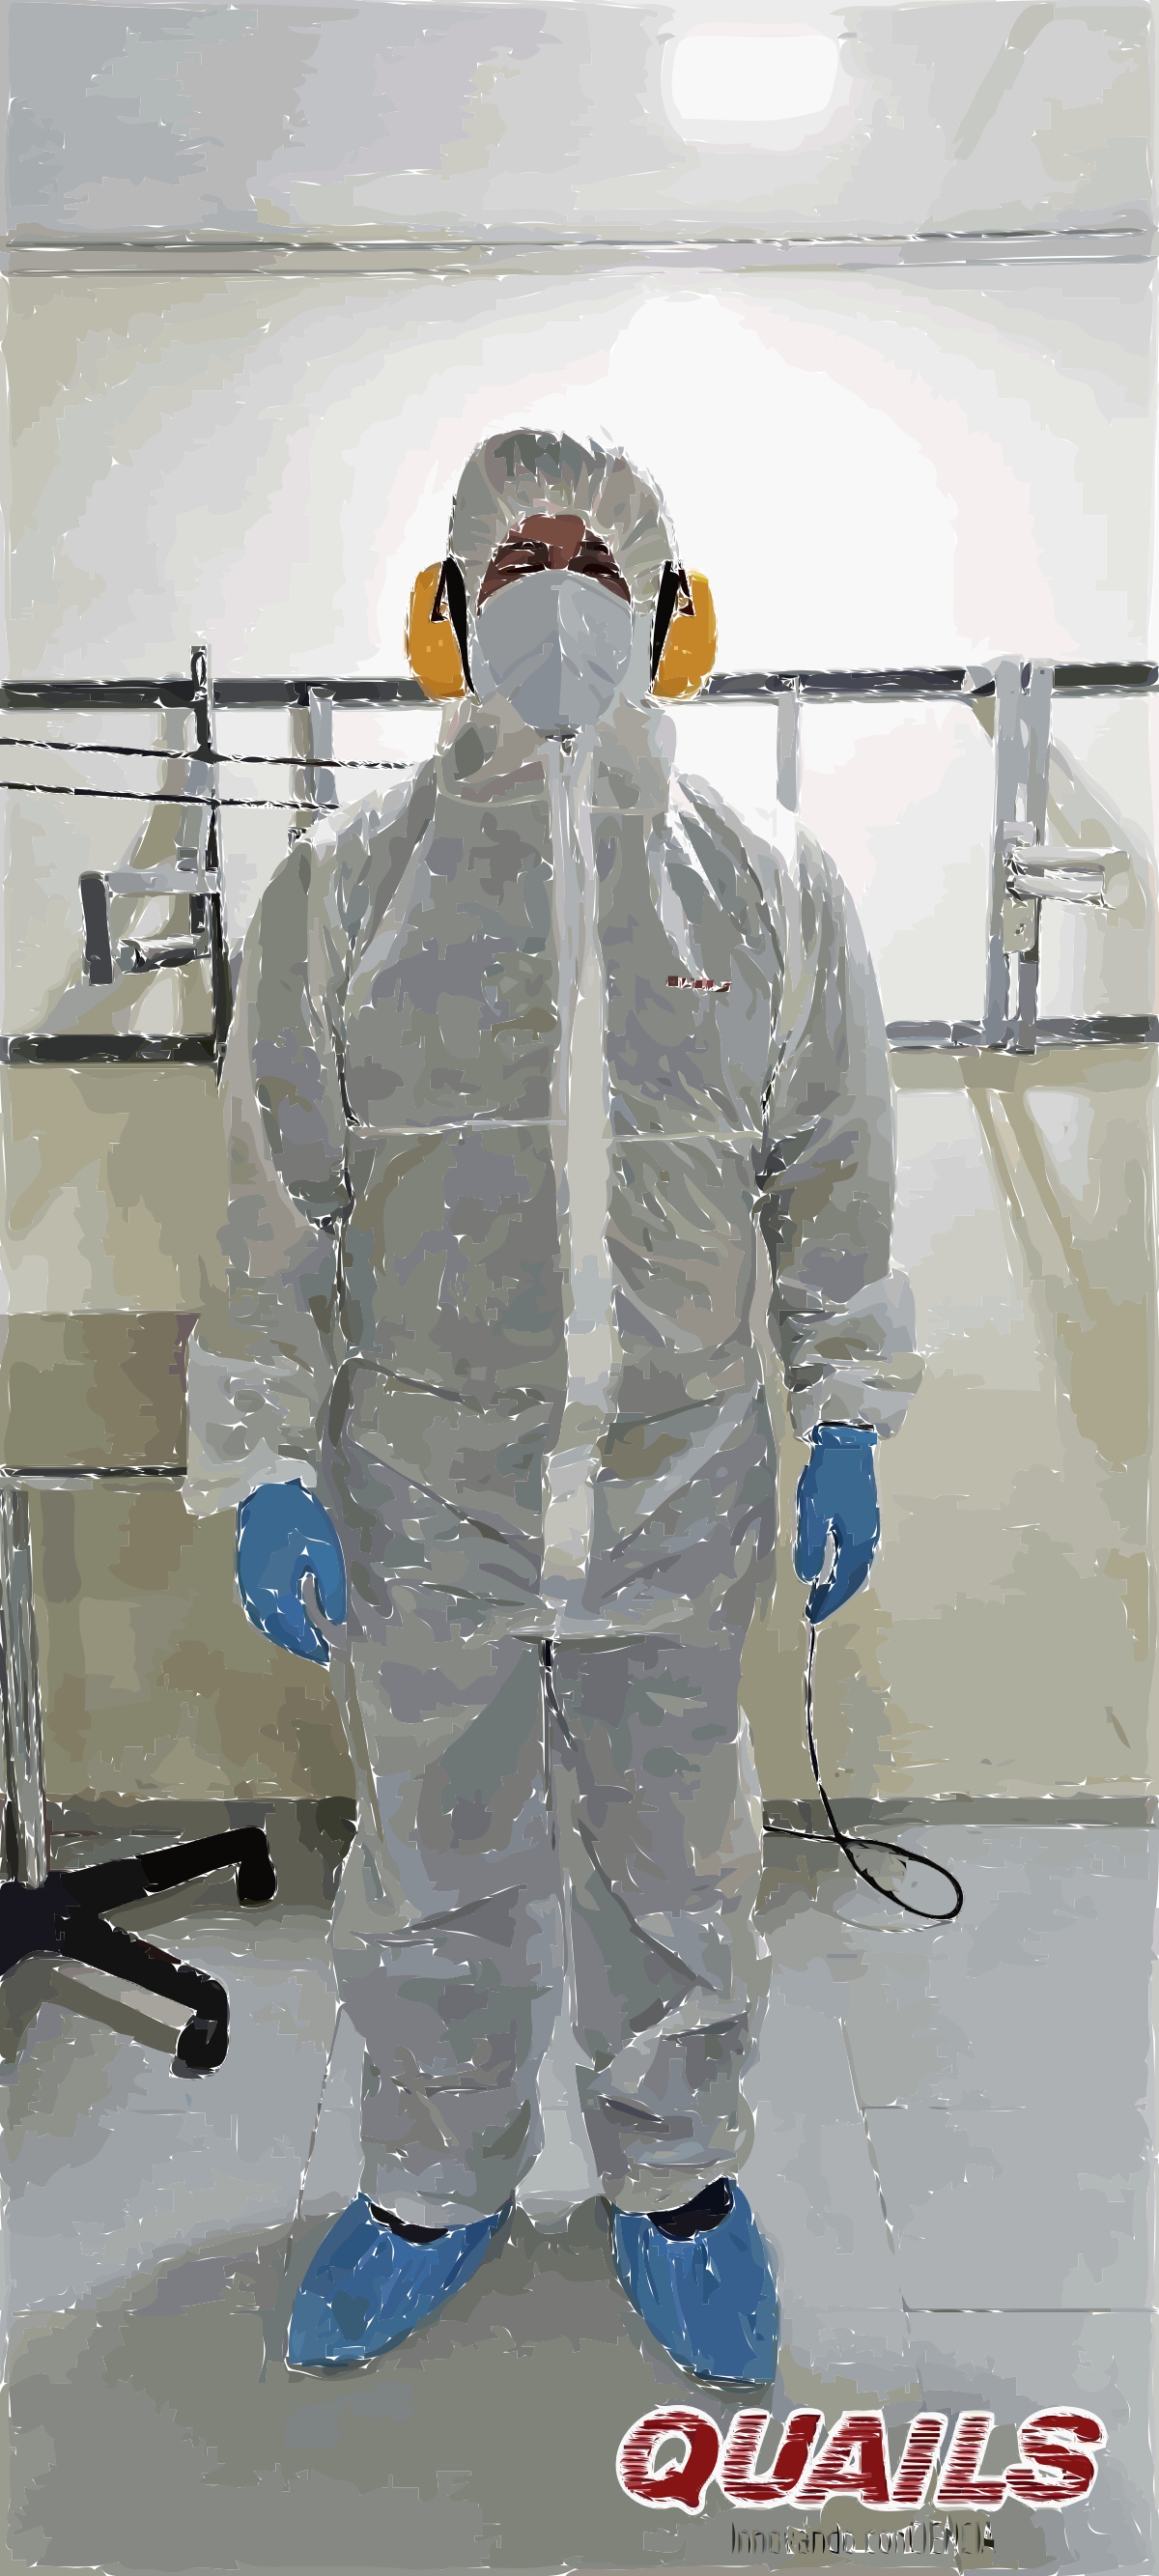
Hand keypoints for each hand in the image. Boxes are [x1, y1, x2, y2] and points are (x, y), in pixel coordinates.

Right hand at [236, 1480, 346, 1663]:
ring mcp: (246, 1588)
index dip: (313, 1646)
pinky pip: (258, 1612)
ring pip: (265, 1624)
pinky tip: (289, 1623)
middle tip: (322, 1653)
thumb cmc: (299, 1519)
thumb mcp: (326, 1553)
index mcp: (275, 1591)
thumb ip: (332, 1591)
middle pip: (278, 1632)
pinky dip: (274, 1624)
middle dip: (300, 1645)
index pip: (296, 1631)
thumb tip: (335, 1622)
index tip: (331, 1655)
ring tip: (308, 1642)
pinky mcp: (244, 1579)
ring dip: (286, 1637)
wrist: (265, 1490)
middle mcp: (255, 1596)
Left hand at [794, 1426, 879, 1622]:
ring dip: (839, 1582)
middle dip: (834, 1596)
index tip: (813, 1615)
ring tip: (820, 1593)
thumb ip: (811, 1548)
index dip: (828, 1601)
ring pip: (856, 1565)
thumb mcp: (813, 1513)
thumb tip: (809, 1578)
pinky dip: (843, 1565)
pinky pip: (855, 1552)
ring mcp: (868, 1527)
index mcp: (859, 1542)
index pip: (844, 1582)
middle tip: (814, 1610)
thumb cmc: (828, 1477)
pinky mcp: (863, 1516)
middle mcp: (868, 1539)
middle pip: (853, 1578)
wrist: (846, 1442)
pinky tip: (831, 1565)